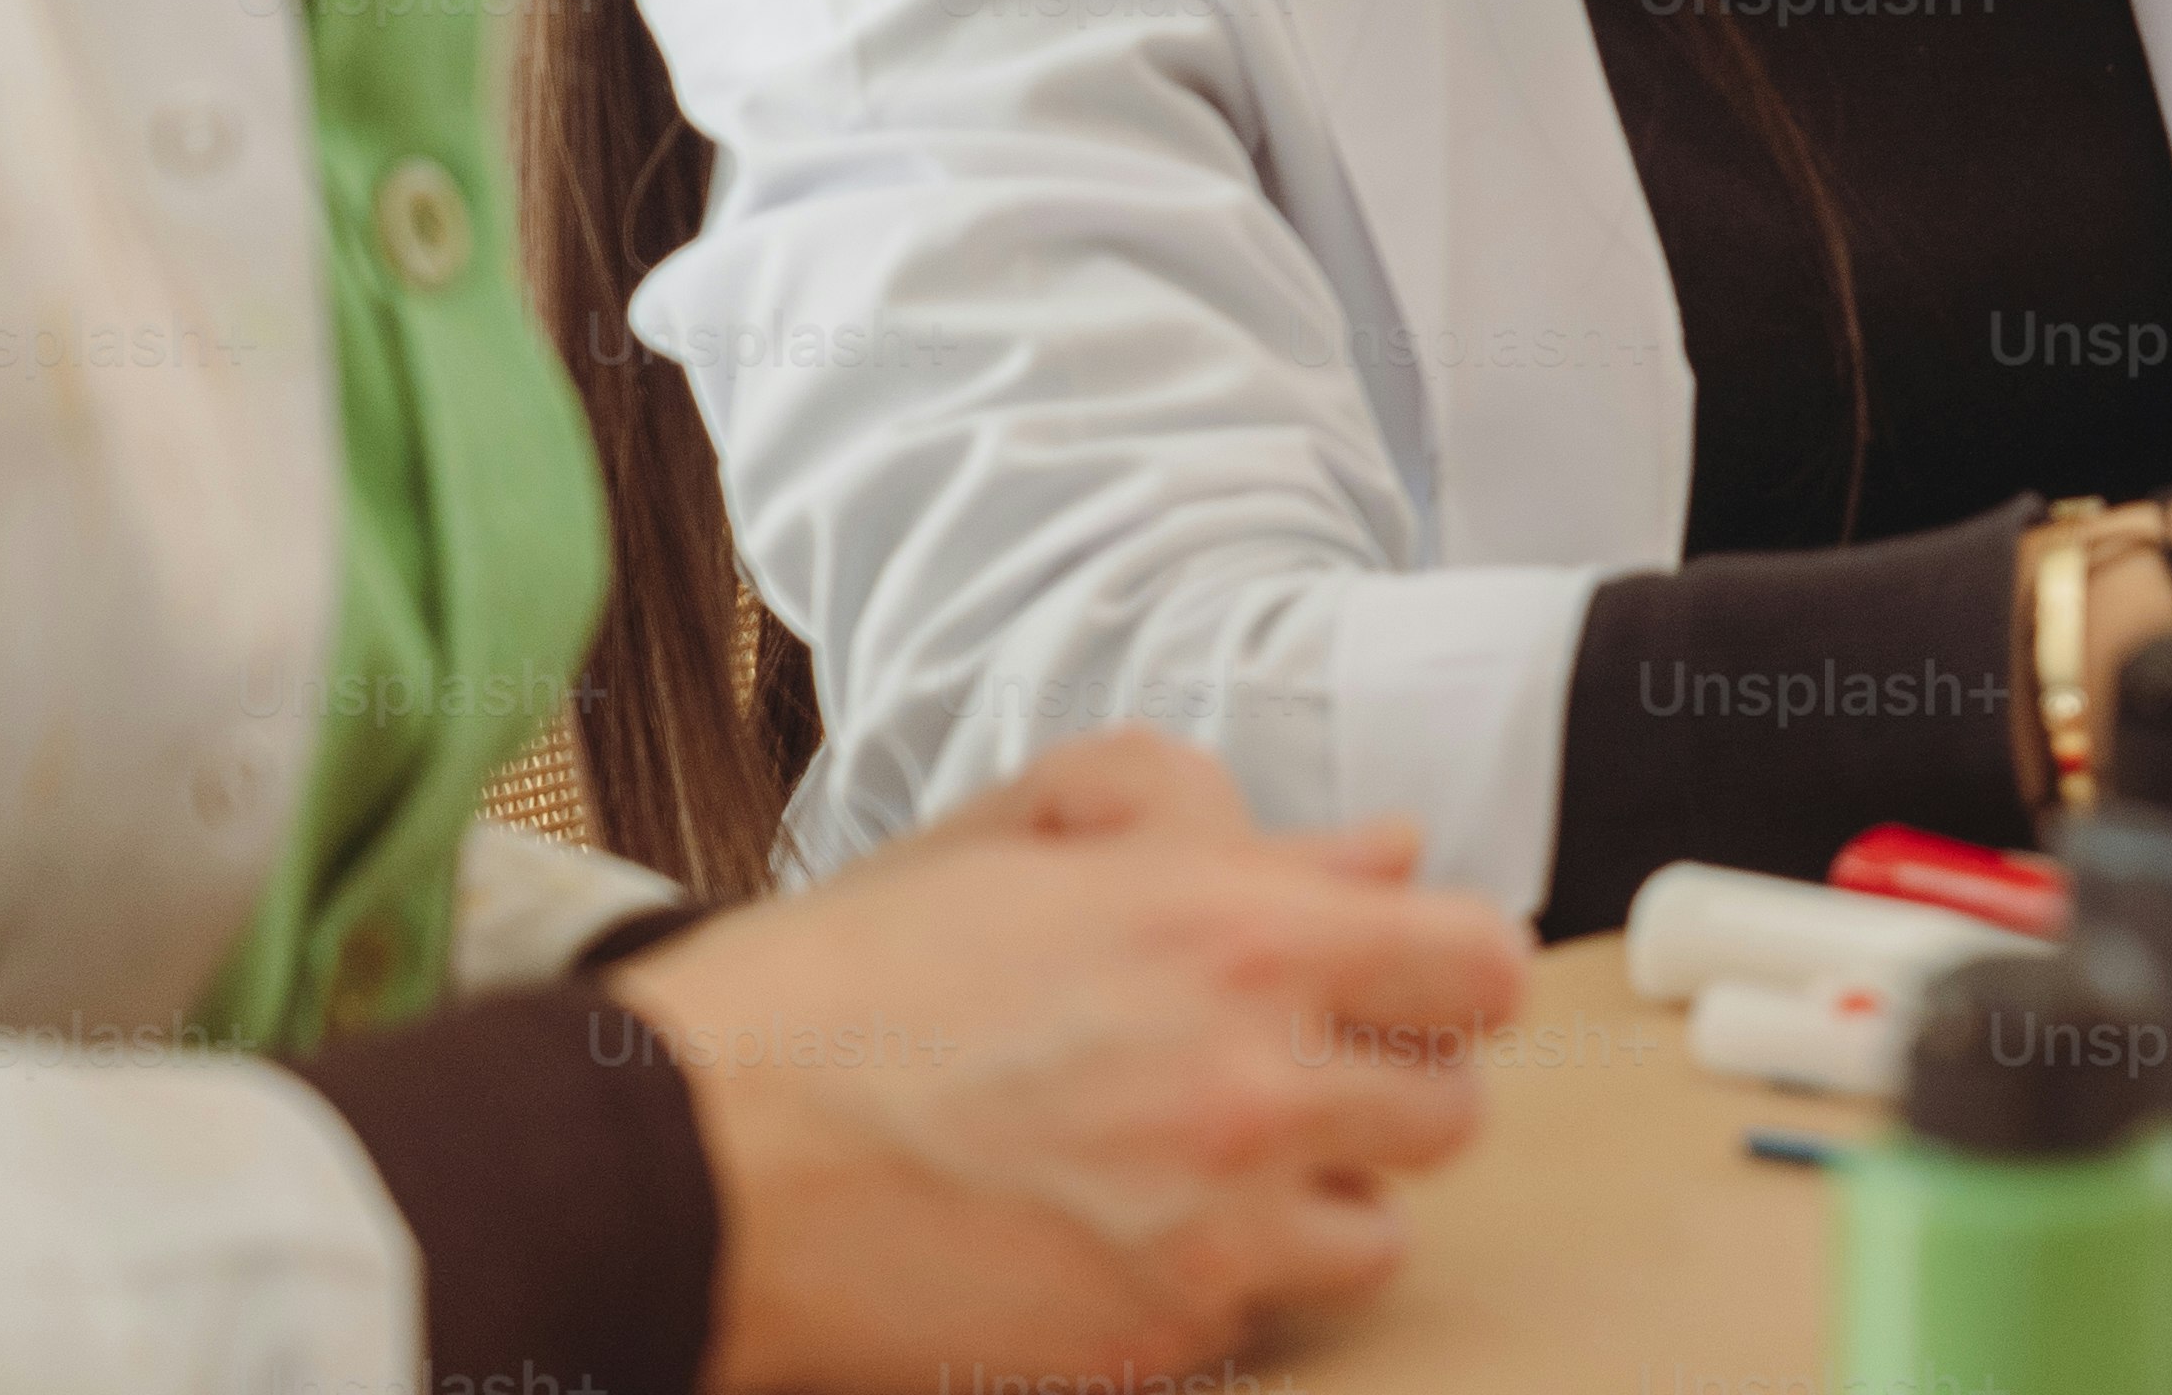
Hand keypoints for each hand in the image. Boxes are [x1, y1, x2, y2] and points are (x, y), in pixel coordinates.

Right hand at [625, 733, 1524, 1394]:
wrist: (693, 1157)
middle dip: (1382, 1098)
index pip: (1479, 968)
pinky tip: (1111, 1246)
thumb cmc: (850, 985)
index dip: (1446, 981)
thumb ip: (1229, 829)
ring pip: (1373, 1239)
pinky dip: (1205, 1295)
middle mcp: (1257, 1086)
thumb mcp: (1035, 844)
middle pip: (1448, 1115)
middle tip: (1290, 1087)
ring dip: (1314, 1210)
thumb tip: (1387, 854)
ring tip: (1208, 1180)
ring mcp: (1210, 1233)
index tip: (1399, 994)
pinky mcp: (1148, 1345)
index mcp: (1247, 935)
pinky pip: (1251, 1326)